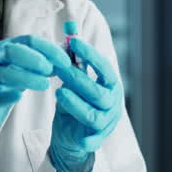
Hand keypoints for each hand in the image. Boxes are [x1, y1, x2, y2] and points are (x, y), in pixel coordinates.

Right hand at [0, 36, 67, 156]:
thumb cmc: (4, 85)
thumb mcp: (21, 68)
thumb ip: (42, 62)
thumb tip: (67, 58)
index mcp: (7, 49)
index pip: (29, 41)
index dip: (49, 49)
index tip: (66, 61)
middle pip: (12, 51)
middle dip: (34, 58)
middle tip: (50, 69)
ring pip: (3, 73)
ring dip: (26, 77)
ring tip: (45, 85)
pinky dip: (6, 95)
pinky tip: (19, 96)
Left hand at [48, 36, 123, 171]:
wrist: (75, 135)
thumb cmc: (77, 101)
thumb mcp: (75, 81)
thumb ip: (75, 61)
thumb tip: (69, 32)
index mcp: (110, 85)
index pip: (104, 68)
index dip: (90, 55)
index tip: (75, 42)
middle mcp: (112, 102)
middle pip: (96, 91)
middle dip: (78, 79)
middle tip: (59, 68)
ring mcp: (106, 122)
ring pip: (92, 114)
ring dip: (76, 104)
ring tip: (59, 92)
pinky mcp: (97, 139)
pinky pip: (93, 139)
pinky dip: (87, 139)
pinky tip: (79, 138)